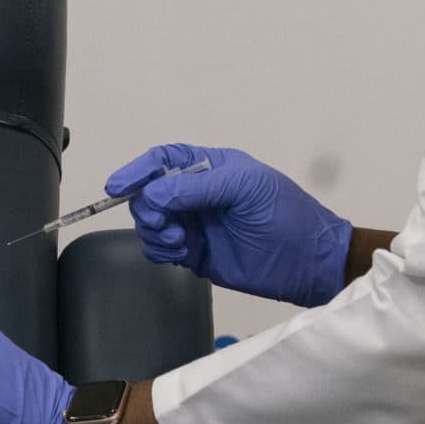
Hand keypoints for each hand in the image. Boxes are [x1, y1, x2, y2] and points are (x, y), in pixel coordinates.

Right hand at [108, 143, 351, 306]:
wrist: (308, 263)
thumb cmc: (285, 215)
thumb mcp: (245, 188)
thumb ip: (197, 188)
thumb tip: (151, 195)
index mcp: (211, 168)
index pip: (163, 161)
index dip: (138, 171)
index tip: (116, 187)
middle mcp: (197, 194)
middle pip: (149, 193)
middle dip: (147, 208)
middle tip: (164, 224)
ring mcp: (195, 224)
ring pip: (151, 223)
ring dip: (154, 232)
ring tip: (179, 243)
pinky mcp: (195, 253)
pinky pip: (160, 249)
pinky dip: (160, 251)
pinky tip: (180, 254)